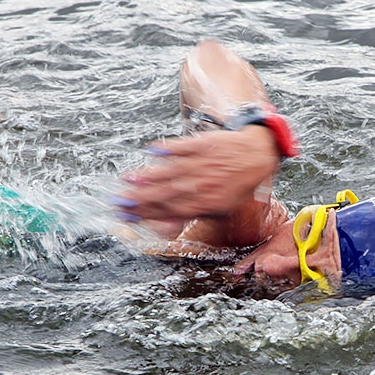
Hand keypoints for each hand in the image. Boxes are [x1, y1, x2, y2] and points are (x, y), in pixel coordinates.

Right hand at [116, 125, 279, 227]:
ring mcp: (201, 164)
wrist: (256, 154)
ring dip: (148, 177)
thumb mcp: (220, 208)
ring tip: (126, 180)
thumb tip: (164, 230)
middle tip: (118, 203)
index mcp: (206, 204)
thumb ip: (190, 217)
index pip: (171, 211)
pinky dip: (167, 150)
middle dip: (140, 199)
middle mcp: (201, 185)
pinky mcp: (201, 145)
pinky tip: (151, 151)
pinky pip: (182, 148)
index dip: (147, 214)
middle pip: (166, 194)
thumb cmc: (236, 184)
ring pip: (170, 173)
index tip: (127, 216)